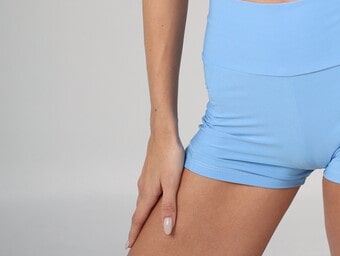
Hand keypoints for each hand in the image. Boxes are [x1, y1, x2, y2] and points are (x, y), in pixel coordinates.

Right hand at [126, 134, 184, 249]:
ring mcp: (146, 178)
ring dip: (141, 213)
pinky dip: (146, 201)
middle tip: (134, 239)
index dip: (134, 233)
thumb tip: (166, 229)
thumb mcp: (173, 183)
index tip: (129, 246)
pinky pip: (146, 191)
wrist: (164, 133)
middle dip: (137, 226)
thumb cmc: (170, 156)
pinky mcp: (150, 171)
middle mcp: (144, 187)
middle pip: (139, 212)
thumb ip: (169, 206)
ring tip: (143, 223)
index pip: (139, 219)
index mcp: (148, 193)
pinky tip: (153, 199)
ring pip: (142, 201)